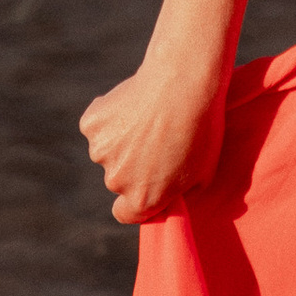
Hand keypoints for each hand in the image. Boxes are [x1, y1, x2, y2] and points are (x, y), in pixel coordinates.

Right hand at [78, 52, 229, 225]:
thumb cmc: (201, 129)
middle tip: (157, 139)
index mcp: (143, 199)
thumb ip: (178, 192)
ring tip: (149, 118)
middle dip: (133, 164)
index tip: (147, 183)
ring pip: (108, 150)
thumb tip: (169, 195)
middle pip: (119, 179)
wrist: (184, 82)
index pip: (125, 212)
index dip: (135, 200)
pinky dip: (109, 116)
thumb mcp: (203, 174)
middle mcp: (117, 181)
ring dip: (122, 139)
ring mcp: (101, 151)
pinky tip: (133, 103)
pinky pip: (98, 124)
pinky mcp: (92, 124)